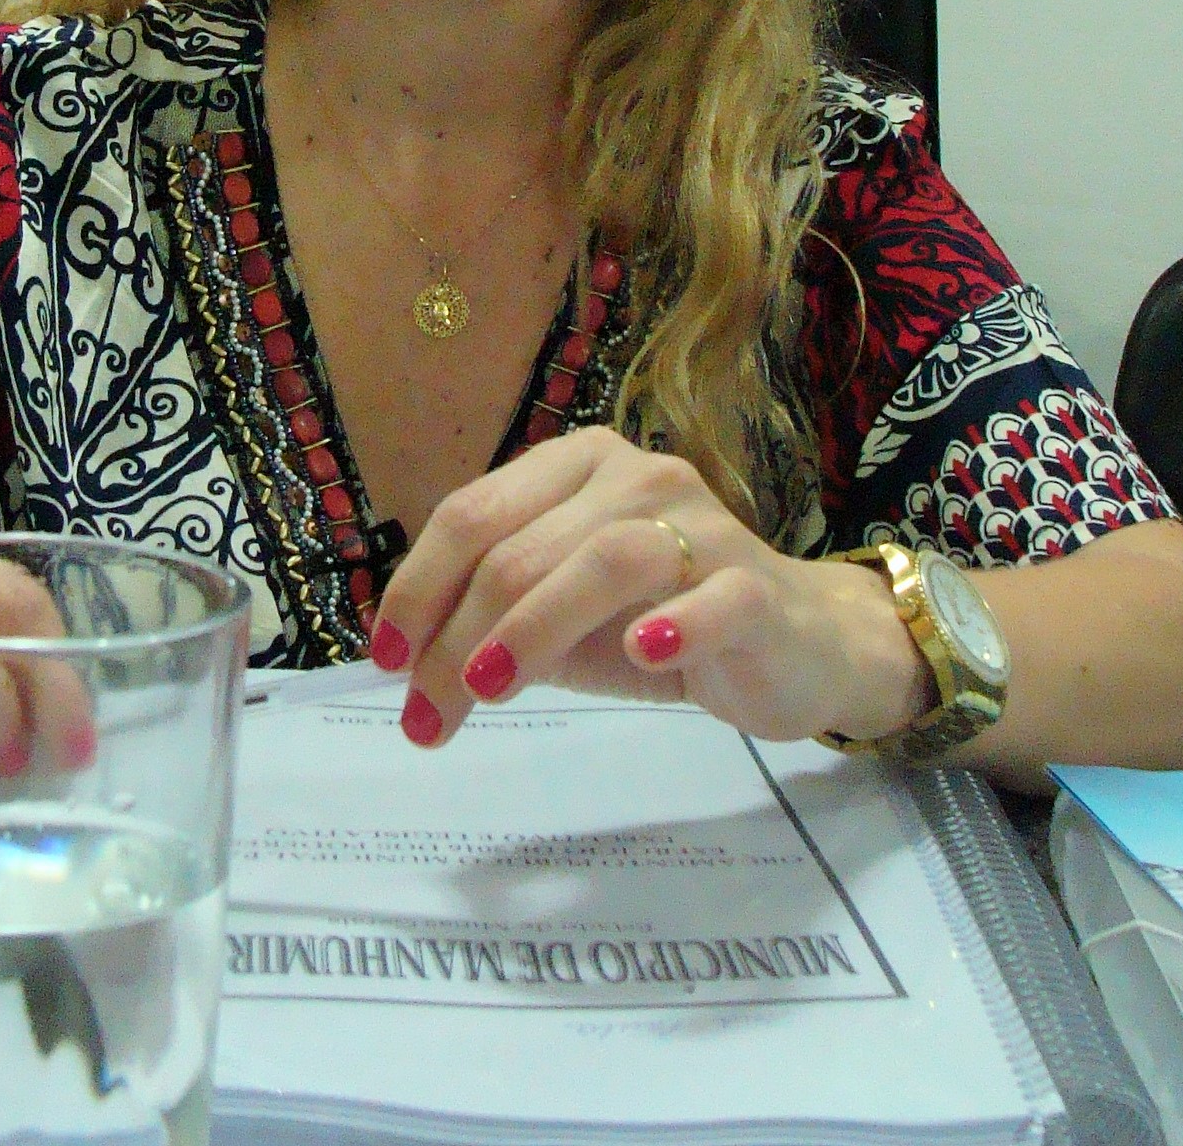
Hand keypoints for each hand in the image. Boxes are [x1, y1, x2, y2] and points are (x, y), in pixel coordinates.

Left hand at [371, 428, 932, 748]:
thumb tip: (404, 660)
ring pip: (605, 559)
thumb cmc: (659, 622)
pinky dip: (674, 623)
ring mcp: (704, 525)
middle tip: (426, 715)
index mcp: (573, 466)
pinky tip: (642, 653)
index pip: (471, 515)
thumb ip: (489, 617)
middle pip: (521, 548)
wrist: (796, 643)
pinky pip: (714, 598)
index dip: (417, 587)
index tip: (386, 660)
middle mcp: (635, 476)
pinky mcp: (759, 588)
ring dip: (533, 627)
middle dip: (456, 636)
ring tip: (487, 687)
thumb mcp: (559, 618)